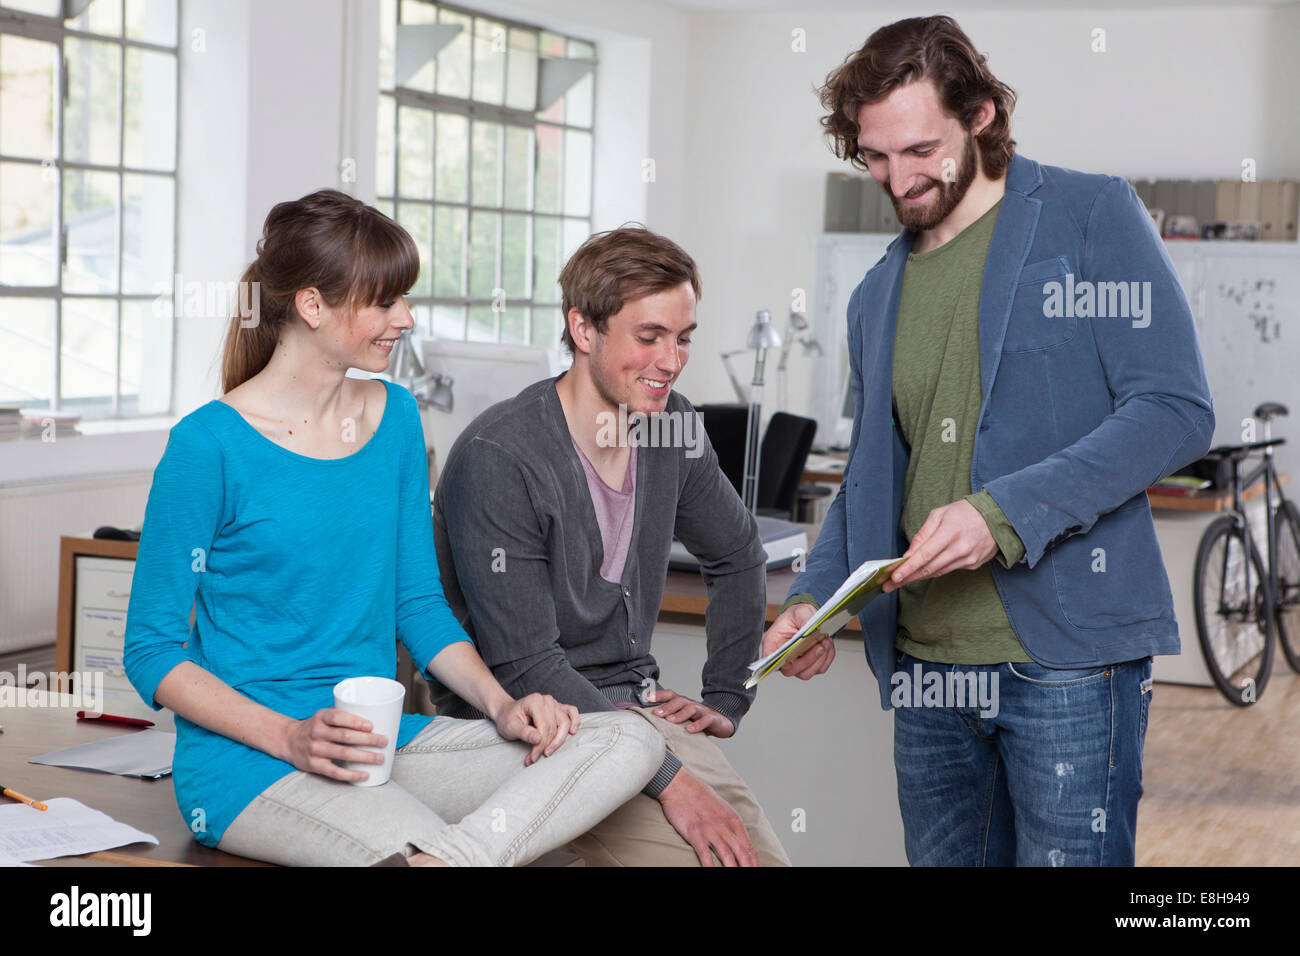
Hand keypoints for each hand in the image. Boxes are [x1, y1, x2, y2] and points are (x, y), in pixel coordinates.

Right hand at [281, 708, 387, 782]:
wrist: (289, 741)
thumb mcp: (323, 716)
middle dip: (367, 740)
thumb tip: (376, 715)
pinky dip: (351, 775)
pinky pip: (335, 772)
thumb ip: (343, 715)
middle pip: (345, 736)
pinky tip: (365, 775)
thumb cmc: (315, 727)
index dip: (355, 721)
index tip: (371, 726)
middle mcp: (317, 733)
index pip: (338, 717)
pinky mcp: (314, 765)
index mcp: (321, 717)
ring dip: (364, 757)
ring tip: (380, 758)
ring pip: (343, 754)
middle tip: (384, 741)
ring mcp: (315, 750)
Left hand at [493, 693, 579, 765]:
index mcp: (535, 701)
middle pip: (554, 727)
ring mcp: (554, 703)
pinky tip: (572, 731)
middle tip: (535, 758)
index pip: (544, 726)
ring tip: (549, 752)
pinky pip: (572, 712)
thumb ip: (523, 732)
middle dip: (546, 745)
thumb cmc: (508, 719)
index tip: (533, 757)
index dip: (540, 744)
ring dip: (559, 740)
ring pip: (565, 723)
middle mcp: (547, 700)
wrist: (507, 713)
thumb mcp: (510, 727)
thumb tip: (538, 739)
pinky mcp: (559, 708)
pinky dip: (575, 721)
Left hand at [645, 689, 733, 737]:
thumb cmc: (697, 720)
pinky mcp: (712, 718)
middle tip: (656, 713)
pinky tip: (689, 730)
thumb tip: (648, 723)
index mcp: (682, 703)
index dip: (659, 695)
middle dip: (667, 706)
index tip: (646, 698)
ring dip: (680, 714)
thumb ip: (669, 719)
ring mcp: (702, 710)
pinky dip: (697, 725)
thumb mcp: (683, 719)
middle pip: (679, 700)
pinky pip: (706, 719)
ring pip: (691, 708)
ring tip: (670, 720)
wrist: (721, 722)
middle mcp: (691, 704)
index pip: (670, 695)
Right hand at [657, 768, 757, 866]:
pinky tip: (712, 872)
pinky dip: (710, 867)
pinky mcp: (695, 833)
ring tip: (737, 878)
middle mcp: (725, 826)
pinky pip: (705, 854)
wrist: (680, 785)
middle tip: (751, 876)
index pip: (749, 847)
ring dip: (732, 870)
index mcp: (733, 820)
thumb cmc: (700, 796)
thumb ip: (730, 824)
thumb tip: (737, 839)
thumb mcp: (722, 808)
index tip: (757, 870)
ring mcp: (710, 830)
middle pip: (742, 853)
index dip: (755, 863)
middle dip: (748, 868)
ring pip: (727, 855)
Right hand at [762, 603, 835, 678]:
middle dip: (809, 659)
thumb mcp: (799, 612)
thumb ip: (804, 620)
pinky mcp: (809, 665)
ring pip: (807, 673)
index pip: (771, 660)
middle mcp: (783, 657)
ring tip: (825, 642)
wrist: (808, 617)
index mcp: (773, 643)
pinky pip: (819, 669)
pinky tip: (828, 646)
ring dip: (819, 659)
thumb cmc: (797, 615)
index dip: (781, 662)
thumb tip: (812, 631)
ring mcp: (796, 663)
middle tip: (819, 646)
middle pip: (792, 670)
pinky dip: (826, 658)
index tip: (795, 655)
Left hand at [882, 498, 997, 592]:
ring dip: (918, 577)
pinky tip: (922, 572)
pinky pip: (948, 570)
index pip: (925, 555)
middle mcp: (960, 549)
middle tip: (889, 584)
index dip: (908, 568)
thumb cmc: (965, 512)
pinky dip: (934, 571)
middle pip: (929, 568)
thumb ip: (923, 534)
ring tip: (901, 580)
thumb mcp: (939, 514)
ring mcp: (968, 559)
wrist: (997, 517)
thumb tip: (909, 553)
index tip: (895, 577)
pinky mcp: (973, 565)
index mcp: (950, 533)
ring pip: (937, 572)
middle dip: (907, 578)